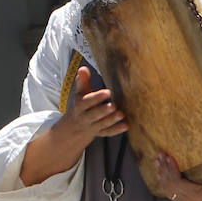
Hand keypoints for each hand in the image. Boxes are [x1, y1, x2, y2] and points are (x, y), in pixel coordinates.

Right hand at [18, 67, 126, 186]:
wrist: (75, 125)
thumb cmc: (81, 104)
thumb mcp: (80, 93)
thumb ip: (82, 81)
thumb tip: (83, 68)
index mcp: (79, 106)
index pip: (86, 102)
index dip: (96, 97)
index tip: (108, 92)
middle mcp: (85, 117)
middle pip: (93, 115)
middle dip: (103, 110)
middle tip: (114, 105)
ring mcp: (92, 126)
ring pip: (102, 124)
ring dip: (111, 120)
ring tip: (121, 114)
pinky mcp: (100, 132)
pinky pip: (108, 132)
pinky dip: (116, 130)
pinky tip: (126, 125)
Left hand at [154, 152, 201, 200]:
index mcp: (198, 194)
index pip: (178, 183)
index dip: (171, 169)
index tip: (168, 157)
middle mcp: (191, 200)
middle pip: (170, 186)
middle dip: (164, 169)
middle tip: (160, 155)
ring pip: (168, 190)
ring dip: (162, 175)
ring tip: (158, 161)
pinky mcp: (187, 199)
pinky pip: (171, 192)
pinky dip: (165, 182)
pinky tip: (161, 173)